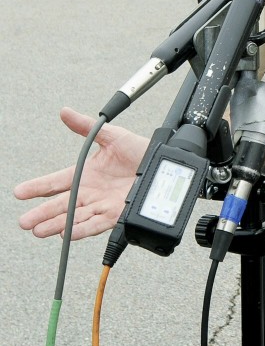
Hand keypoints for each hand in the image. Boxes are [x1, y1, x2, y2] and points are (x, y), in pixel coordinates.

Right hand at [13, 107, 148, 239]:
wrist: (163, 162)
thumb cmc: (140, 150)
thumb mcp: (111, 135)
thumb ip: (86, 126)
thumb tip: (65, 112)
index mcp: (85, 174)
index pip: (56, 182)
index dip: (37, 187)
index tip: (19, 192)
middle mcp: (90, 192)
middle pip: (61, 204)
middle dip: (42, 213)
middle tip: (25, 221)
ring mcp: (102, 204)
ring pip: (74, 217)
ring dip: (57, 224)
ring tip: (39, 230)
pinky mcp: (116, 214)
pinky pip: (96, 224)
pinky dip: (81, 229)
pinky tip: (67, 233)